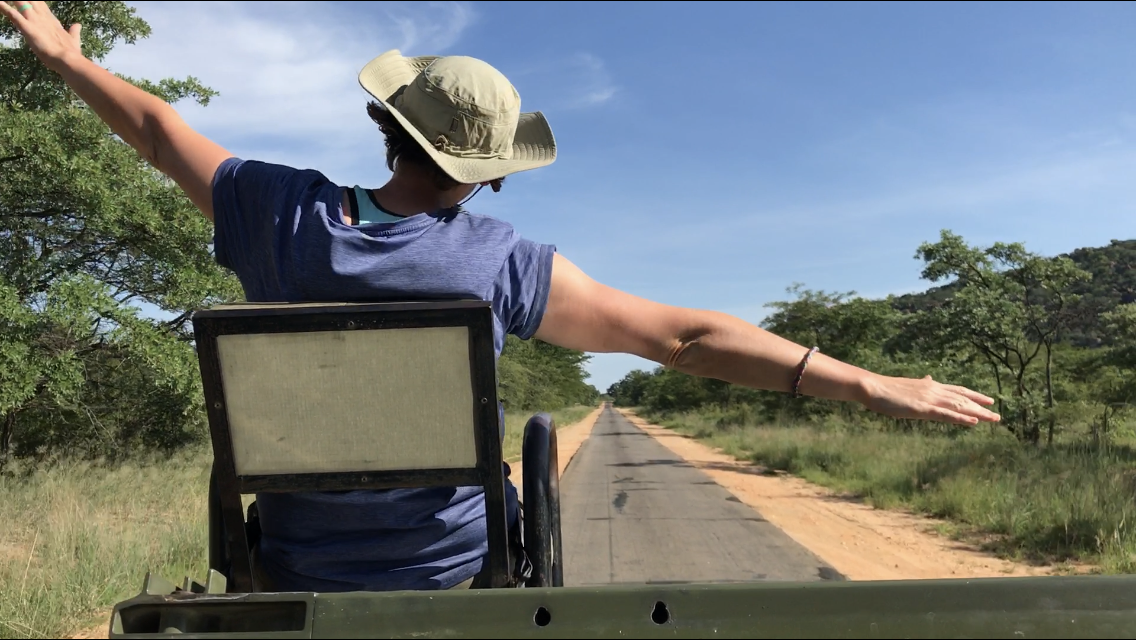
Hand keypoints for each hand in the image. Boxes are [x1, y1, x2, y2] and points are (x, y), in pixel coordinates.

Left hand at [1, 1, 83, 71]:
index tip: (34, 0)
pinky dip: (4, 8)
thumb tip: (78, 25)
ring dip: (15, 0)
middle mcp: (42, 17)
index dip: (36, 1)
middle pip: (31, 1)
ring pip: (21, 3)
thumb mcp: (73, 40)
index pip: (41, 6)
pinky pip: (13, 15)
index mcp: (52, 21)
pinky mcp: (28, 28)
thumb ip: (74, 31)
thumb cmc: (71, 52)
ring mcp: (35, 21)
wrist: (68, 59)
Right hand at [859, 373, 1000, 425]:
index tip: (988, 400)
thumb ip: (921, 384)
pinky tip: (973, 422)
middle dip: (981, 407)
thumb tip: (929, 377)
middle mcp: (934, 390)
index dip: (974, 396)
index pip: (957, 390)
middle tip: (997, 415)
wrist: (873, 387)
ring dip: (977, 413)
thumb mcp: (907, 385)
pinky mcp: (922, 409)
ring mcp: (929, 399)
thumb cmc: (885, 388)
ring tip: (993, 418)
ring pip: (959, 406)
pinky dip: (961, 418)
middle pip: (963, 399)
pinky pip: (946, 415)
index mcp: (930, 385)